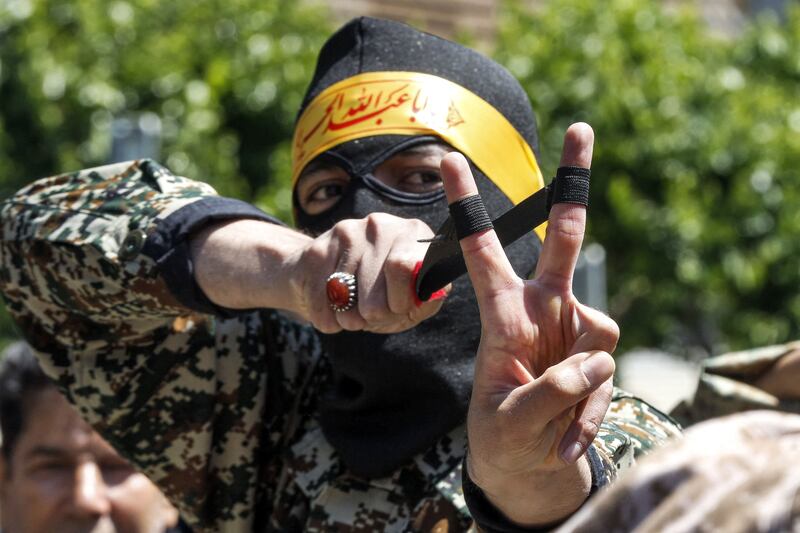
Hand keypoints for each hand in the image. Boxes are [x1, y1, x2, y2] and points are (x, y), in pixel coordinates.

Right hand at [288, 213, 446, 332]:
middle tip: (375, 312)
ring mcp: (347, 233)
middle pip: (375, 297)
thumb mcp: (414, 300)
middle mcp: (381, 225)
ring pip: (346, 303)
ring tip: (355, 307)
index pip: (403, 267)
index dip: (400, 301)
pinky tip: (334, 307)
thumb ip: (428, 298)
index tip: (399, 308)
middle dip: (375, 317)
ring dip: (350, 319)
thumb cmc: (386, 293)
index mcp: (414, 233)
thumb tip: (428, 293)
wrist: (336, 277)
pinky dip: (328, 319)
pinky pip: (322, 305)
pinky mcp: (317, 249)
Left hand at [442, 123, 617, 524]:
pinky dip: (589, 416)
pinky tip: (564, 441)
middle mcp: (542, 307)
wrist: (526, 462)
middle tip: (580, 129)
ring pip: (600, 333)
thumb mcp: (509, 421)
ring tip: (549, 426)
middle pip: (563, 241)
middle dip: (571, 187)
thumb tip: (596, 363)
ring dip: (580, 389)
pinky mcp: (599, 355)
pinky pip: (608, 377)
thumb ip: (550, 393)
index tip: (449, 161)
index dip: (467, 209)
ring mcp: (574, 328)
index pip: (481, 252)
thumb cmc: (503, 433)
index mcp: (503, 314)